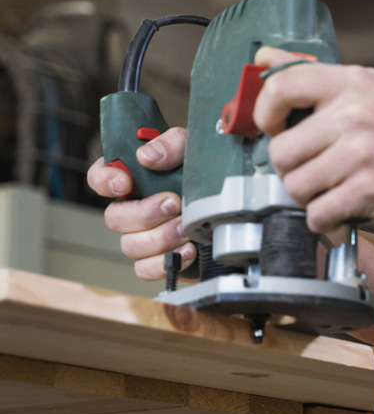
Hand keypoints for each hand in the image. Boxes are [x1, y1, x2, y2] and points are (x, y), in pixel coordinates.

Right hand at [86, 127, 196, 279]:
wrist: (234, 201)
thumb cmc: (207, 170)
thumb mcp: (193, 147)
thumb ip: (171, 144)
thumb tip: (147, 156)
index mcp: (134, 177)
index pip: (100, 177)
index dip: (105, 181)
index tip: (125, 183)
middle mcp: (134, 207)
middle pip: (114, 218)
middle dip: (144, 214)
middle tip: (174, 204)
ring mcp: (145, 235)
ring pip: (130, 245)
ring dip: (160, 238)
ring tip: (187, 229)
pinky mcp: (160, 258)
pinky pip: (145, 269)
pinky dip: (165, 262)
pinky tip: (189, 250)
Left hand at [252, 47, 373, 236]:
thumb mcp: (370, 89)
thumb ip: (316, 76)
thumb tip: (263, 59)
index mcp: (353, 83)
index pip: (281, 86)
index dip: (265, 113)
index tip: (277, 128)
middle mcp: (356, 114)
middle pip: (281, 150)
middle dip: (291, 169)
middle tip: (314, 170)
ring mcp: (362, 153)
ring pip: (295, 186)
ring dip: (309, 197)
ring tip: (333, 189)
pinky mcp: (369, 190)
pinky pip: (317, 213)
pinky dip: (325, 220)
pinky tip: (344, 209)